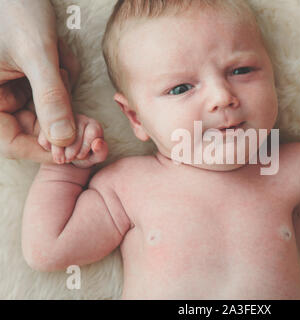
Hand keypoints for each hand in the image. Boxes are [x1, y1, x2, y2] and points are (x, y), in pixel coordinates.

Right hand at [0, 0, 77, 161]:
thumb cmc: (15, 9)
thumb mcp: (36, 53)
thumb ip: (51, 96)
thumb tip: (64, 140)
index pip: (11, 141)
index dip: (43, 151)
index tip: (75, 152)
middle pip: (36, 129)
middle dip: (64, 117)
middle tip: (90, 118)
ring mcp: (12, 88)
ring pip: (51, 109)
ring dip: (62, 87)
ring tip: (57, 57)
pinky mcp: (28, 78)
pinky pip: (55, 90)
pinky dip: (63, 75)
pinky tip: (58, 53)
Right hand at [38, 112, 107, 168]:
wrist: (68, 158)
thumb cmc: (84, 156)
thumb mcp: (95, 156)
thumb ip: (101, 151)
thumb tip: (97, 144)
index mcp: (93, 125)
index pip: (92, 132)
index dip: (85, 147)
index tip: (81, 156)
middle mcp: (79, 119)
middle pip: (74, 133)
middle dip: (71, 151)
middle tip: (69, 159)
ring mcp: (61, 119)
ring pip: (58, 133)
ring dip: (58, 150)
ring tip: (61, 159)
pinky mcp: (46, 123)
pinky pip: (44, 135)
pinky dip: (47, 146)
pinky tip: (51, 151)